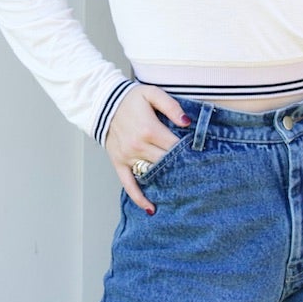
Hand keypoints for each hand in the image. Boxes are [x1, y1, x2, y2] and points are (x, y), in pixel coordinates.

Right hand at [105, 84, 188, 212]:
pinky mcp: (119, 163)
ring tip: (182, 189)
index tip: (200, 154)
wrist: (102, 103)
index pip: (176, 146)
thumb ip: (171, 106)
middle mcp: (139, 146)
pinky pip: (129, 184)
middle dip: (181, 166)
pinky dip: (139, 198)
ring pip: (152, 174)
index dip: (189, 150)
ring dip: (166, 181)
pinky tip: (151, 208)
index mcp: (150, 130)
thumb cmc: (130, 98)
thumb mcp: (152, 93)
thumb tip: (187, 123)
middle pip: (167, 162)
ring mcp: (128, 157)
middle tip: (195, 172)